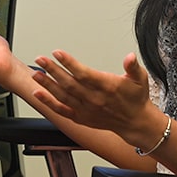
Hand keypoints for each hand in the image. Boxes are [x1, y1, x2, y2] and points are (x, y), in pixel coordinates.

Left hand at [31, 50, 160, 146]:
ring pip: (63, 95)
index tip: (58, 53)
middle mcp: (94, 99)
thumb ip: (133, 66)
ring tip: (36, 73)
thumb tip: (130, 57)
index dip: (70, 63)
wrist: (135, 122)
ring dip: (47, 84)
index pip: (84, 73)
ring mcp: (86, 109)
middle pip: (69, 83)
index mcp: (107, 86)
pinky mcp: (81, 117)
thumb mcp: (140, 78)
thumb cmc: (136, 98)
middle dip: (53, 70)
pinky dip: (48, 102)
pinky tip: (38, 94)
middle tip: (41, 59)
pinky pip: (61, 110)